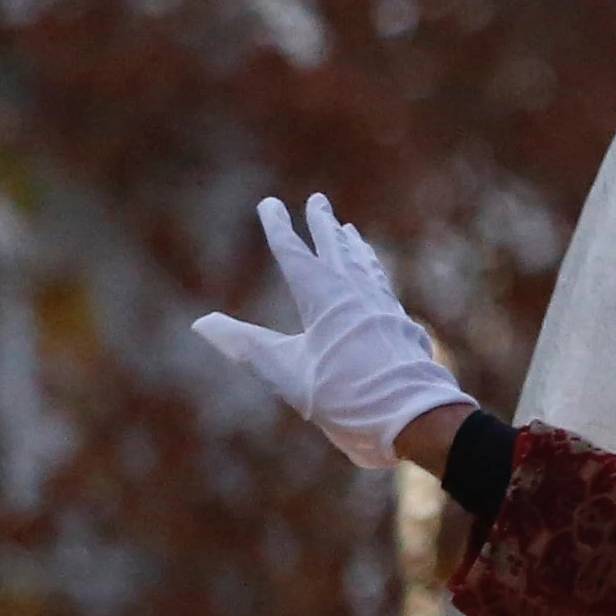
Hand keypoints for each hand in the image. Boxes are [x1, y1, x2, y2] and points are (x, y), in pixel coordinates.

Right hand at [188, 197, 475, 470]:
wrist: (414, 415)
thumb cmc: (345, 396)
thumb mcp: (285, 372)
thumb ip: (244, 345)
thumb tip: (201, 323)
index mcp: (323, 297)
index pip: (294, 252)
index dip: (279, 227)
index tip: (269, 204)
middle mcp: (355, 293)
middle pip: (336, 249)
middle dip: (323, 223)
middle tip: (318, 200)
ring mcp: (382, 307)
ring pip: (363, 265)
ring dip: (351, 245)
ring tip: (348, 229)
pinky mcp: (400, 324)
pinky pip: (382, 284)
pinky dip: (373, 270)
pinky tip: (375, 277)